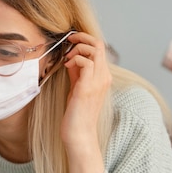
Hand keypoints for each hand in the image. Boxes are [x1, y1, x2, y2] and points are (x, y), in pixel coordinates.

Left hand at [61, 32, 111, 172]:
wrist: (80, 135)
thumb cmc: (77, 114)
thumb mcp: (77, 88)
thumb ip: (77, 73)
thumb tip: (71, 59)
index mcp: (103, 77)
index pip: (100, 48)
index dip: (85, 41)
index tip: (70, 42)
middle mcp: (104, 77)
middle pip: (99, 44)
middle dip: (81, 38)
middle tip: (68, 42)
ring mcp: (98, 82)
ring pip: (95, 49)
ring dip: (78, 48)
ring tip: (67, 59)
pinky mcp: (88, 88)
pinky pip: (86, 62)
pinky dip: (75, 59)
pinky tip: (67, 67)